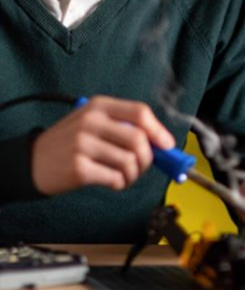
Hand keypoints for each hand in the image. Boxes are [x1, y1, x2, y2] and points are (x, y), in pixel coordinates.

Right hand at [32, 96, 174, 194]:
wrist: (31, 162)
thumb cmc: (70, 143)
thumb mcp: (93, 123)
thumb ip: (124, 127)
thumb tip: (161, 143)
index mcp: (99, 106)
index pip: (139, 112)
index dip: (158, 130)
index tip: (167, 145)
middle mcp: (91, 121)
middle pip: (139, 139)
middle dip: (149, 158)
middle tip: (143, 167)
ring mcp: (83, 144)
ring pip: (130, 161)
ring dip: (134, 174)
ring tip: (124, 176)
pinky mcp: (79, 168)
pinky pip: (115, 178)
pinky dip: (120, 183)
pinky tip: (113, 182)